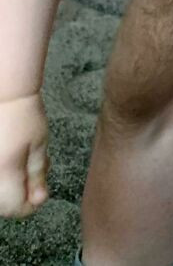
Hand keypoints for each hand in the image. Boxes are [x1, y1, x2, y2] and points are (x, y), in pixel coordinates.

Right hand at [0, 93, 48, 216]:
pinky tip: (13, 158)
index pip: (15, 208)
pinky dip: (3, 174)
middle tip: (37, 173)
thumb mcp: (39, 145)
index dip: (30, 206)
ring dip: (11, 185)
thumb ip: (37, 175)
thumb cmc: (25, 114)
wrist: (5, 91)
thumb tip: (39, 200)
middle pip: (2, 203)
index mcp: (4, 173)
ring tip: (25, 161)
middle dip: (21, 194)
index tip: (41, 193)